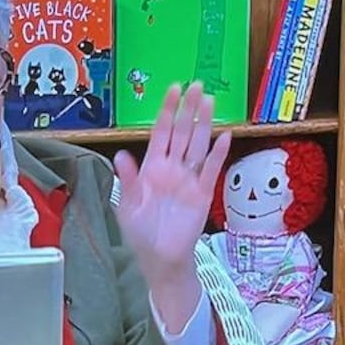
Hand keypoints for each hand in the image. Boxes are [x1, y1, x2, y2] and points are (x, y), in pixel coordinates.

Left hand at [114, 82, 230, 293]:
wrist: (160, 259)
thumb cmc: (141, 234)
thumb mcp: (128, 207)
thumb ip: (128, 180)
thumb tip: (121, 156)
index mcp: (151, 168)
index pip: (161, 132)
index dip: (167, 110)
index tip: (174, 89)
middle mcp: (171, 169)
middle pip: (182, 132)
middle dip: (189, 109)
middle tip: (197, 85)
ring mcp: (188, 180)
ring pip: (198, 145)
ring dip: (204, 124)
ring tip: (210, 101)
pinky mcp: (202, 193)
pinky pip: (211, 170)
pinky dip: (218, 153)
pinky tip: (224, 136)